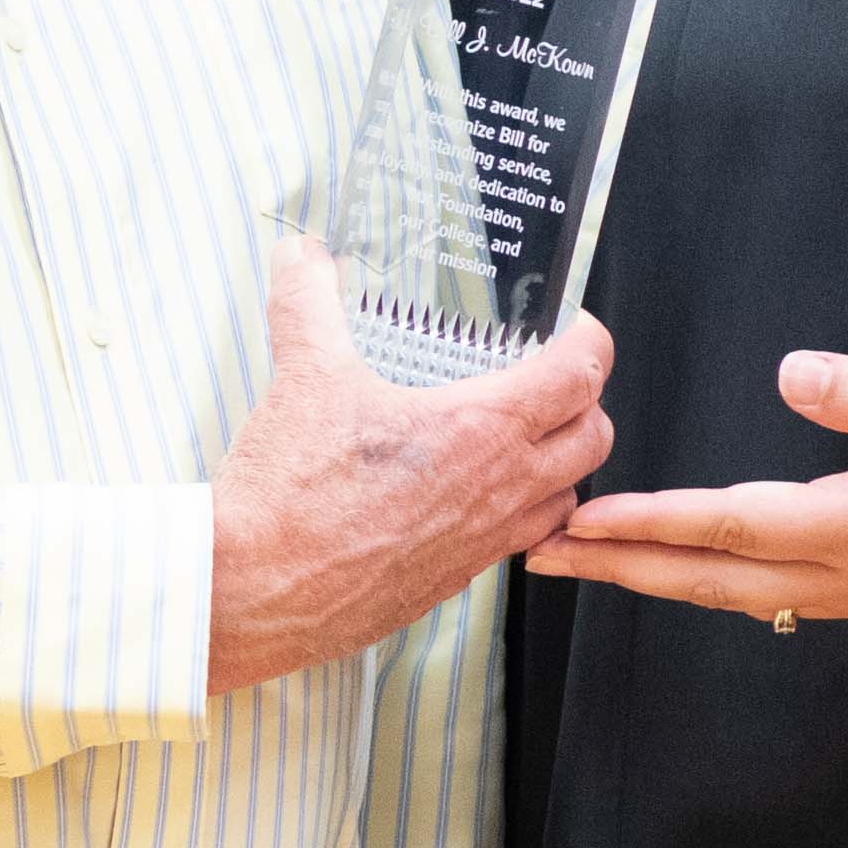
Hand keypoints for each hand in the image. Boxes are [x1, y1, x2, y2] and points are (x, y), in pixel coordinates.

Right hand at [207, 241, 613, 693]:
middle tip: (551, 382)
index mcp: (480, 429)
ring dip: (557, 466)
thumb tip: (303, 258)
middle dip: (585, 402)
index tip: (572, 328)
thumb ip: (308, 303)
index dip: (587, 341)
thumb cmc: (289, 495)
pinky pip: (514, 544)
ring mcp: (480, 542)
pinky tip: (467, 500)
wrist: (253, 588)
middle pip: (594, 438)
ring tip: (519, 443)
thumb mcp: (303, 377)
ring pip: (565, 498)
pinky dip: (513, 516)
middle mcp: (498, 488)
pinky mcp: (451, 580)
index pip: (579, 374)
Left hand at [533, 345, 847, 628]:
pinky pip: (774, 594)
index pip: (733, 524)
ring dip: (659, 575)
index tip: (582, 517)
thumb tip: (795, 373)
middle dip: (622, 565)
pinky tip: (687, 569)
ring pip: (738, 593)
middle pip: (711, 577)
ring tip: (591, 560)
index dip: (652, 521)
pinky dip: (713, 582)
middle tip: (540, 553)